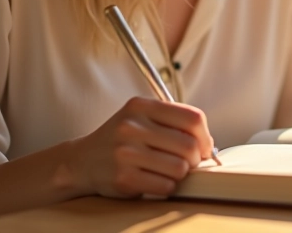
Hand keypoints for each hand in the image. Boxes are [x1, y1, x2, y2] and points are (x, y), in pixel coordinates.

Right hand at [70, 96, 215, 197]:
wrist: (82, 161)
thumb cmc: (122, 139)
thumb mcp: (141, 117)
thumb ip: (173, 122)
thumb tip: (208, 145)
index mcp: (141, 105)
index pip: (192, 118)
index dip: (205, 136)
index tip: (204, 147)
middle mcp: (132, 126)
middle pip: (189, 145)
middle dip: (195, 158)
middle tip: (187, 163)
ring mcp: (126, 152)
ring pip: (179, 168)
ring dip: (180, 174)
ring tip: (168, 171)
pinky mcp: (123, 178)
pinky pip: (165, 186)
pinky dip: (166, 186)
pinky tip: (155, 181)